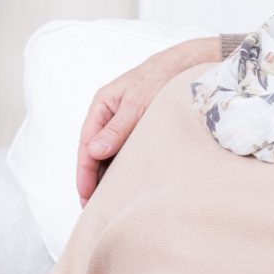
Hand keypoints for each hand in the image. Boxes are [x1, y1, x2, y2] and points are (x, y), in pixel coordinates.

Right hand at [76, 37, 220, 205]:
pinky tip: (129, 183)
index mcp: (102, 106)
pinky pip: (128, 150)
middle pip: (96, 153)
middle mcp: (110, 116)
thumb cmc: (161, 77)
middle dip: (93, 180)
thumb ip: (117, 128)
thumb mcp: (138, 102)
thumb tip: (94, 151)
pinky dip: (126, 166)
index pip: (86, 145)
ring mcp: (125, 122)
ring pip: (111, 153)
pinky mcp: (141, 128)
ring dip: (109, 175)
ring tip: (110, 201)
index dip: (84, 173)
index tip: (86, 196)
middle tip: (94, 208)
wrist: (188, 65)